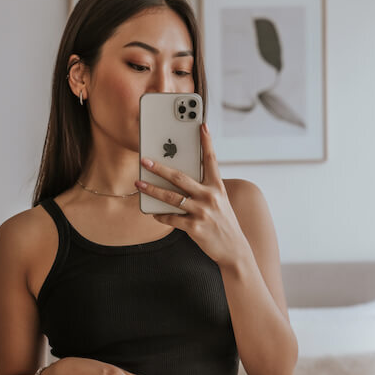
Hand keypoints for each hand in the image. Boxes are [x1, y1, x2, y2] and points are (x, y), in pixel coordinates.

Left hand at [134, 123, 244, 265]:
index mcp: (217, 187)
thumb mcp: (219, 202)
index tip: (201, 125)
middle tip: (145, 160)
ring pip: (171, 197)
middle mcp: (210, 197)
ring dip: (152, 190)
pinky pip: (171, 218)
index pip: (211, 160)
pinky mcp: (195, 228)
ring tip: (139, 184)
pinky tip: (152, 212)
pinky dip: (160, 215)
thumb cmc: (223, 223)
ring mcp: (202, 212)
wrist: (234, 249)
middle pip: (181, 177)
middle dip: (160, 168)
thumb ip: (203, 190)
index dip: (206, 142)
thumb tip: (177, 182)